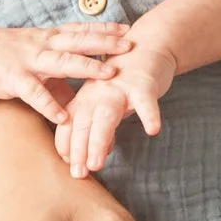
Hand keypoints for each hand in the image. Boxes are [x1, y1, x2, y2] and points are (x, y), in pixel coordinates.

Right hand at [0, 23, 126, 130]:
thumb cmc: (7, 58)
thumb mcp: (36, 61)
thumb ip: (59, 80)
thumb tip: (81, 99)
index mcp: (49, 39)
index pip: (81, 30)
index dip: (104, 29)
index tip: (128, 29)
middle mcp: (42, 45)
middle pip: (78, 41)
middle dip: (104, 42)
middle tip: (129, 45)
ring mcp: (28, 61)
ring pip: (61, 62)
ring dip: (85, 67)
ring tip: (109, 74)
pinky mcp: (13, 79)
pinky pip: (34, 93)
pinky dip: (48, 104)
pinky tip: (63, 116)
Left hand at [54, 36, 175, 179]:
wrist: (146, 46)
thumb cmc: (122, 82)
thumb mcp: (104, 104)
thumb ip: (97, 130)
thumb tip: (94, 158)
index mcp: (84, 100)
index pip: (68, 126)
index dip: (67, 147)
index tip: (71, 169)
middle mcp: (97, 94)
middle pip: (83, 123)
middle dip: (78, 150)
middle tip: (78, 174)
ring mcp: (119, 89)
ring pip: (106, 117)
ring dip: (98, 140)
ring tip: (97, 164)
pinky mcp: (143, 85)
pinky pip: (146, 102)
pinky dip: (149, 115)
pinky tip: (153, 130)